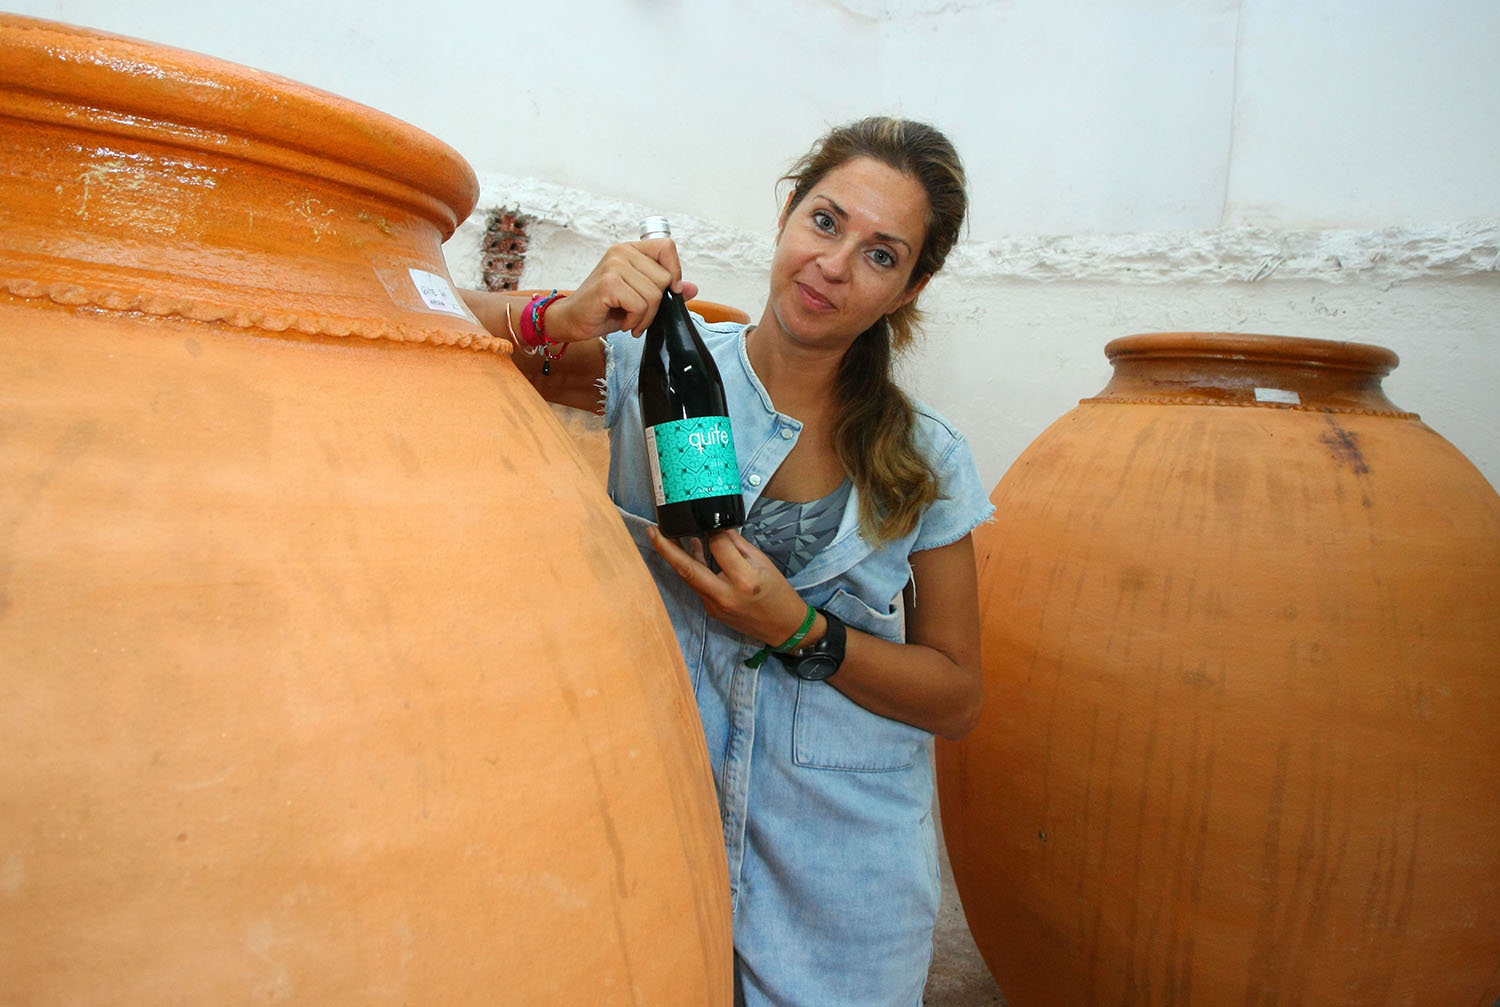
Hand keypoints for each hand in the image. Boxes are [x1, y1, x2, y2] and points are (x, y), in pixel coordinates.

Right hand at [547, 238, 699, 341]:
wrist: (572, 320)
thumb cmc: (604, 308)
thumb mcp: (640, 297)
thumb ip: (665, 290)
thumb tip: (694, 288)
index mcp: (630, 250)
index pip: (667, 247)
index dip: (675, 271)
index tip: (669, 291)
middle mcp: (621, 252)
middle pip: (664, 278)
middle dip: (657, 305)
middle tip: (639, 314)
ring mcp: (614, 266)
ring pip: (654, 295)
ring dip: (645, 317)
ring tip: (630, 320)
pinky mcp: (608, 284)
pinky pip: (640, 305)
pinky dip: (635, 321)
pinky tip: (623, 322)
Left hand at [647, 527, 813, 647]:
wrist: (783, 627)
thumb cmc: (778, 592)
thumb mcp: (763, 562)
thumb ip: (737, 545)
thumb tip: (717, 526)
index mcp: (744, 579)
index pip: (718, 546)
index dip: (712, 529)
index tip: (706, 517)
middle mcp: (725, 594)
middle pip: (688, 569)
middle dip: (666, 548)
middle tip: (652, 530)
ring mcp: (715, 606)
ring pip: (689, 578)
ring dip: (675, 557)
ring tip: (663, 536)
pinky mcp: (711, 611)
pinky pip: (697, 586)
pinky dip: (691, 568)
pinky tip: (689, 550)